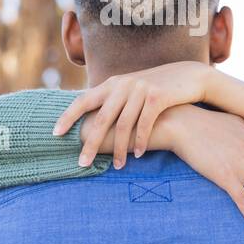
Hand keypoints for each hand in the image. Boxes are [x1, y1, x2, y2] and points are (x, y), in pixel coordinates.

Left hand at [54, 61, 214, 168]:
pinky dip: (140, 141)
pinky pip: (144, 124)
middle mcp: (123, 84)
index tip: (55, 134)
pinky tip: (138, 155)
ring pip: (124, 125)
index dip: (68, 116)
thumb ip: (113, 99)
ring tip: (116, 166)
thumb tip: (92, 118)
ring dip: (119, 149)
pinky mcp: (157, 97)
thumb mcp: (132, 89)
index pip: (83, 100)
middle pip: (102, 119)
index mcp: (113, 83)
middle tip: (82, 163)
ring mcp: (140, 90)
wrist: (188, 77)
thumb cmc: (156, 88)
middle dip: (91, 143)